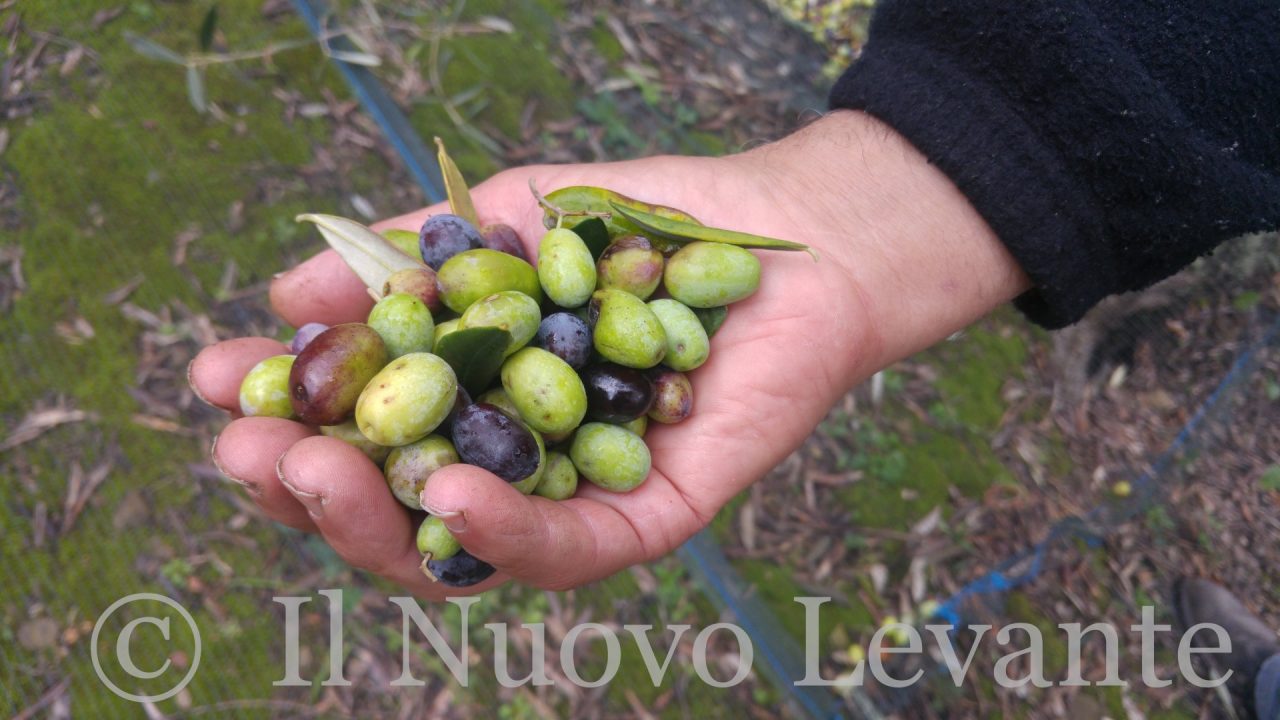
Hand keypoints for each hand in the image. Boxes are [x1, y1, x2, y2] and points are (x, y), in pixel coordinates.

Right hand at [188, 111, 1028, 596]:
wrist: (779, 232)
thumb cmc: (640, 226)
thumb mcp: (501, 222)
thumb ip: (402, 260)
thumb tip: (282, 299)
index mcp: (471, 408)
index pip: (360, 438)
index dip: (281, 418)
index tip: (212, 382)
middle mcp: (516, 468)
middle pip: (393, 516)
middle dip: (308, 491)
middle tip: (251, 453)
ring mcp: (580, 500)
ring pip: (464, 554)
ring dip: (377, 523)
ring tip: (315, 472)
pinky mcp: (654, 518)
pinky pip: (570, 547)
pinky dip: (503, 530)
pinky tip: (444, 496)